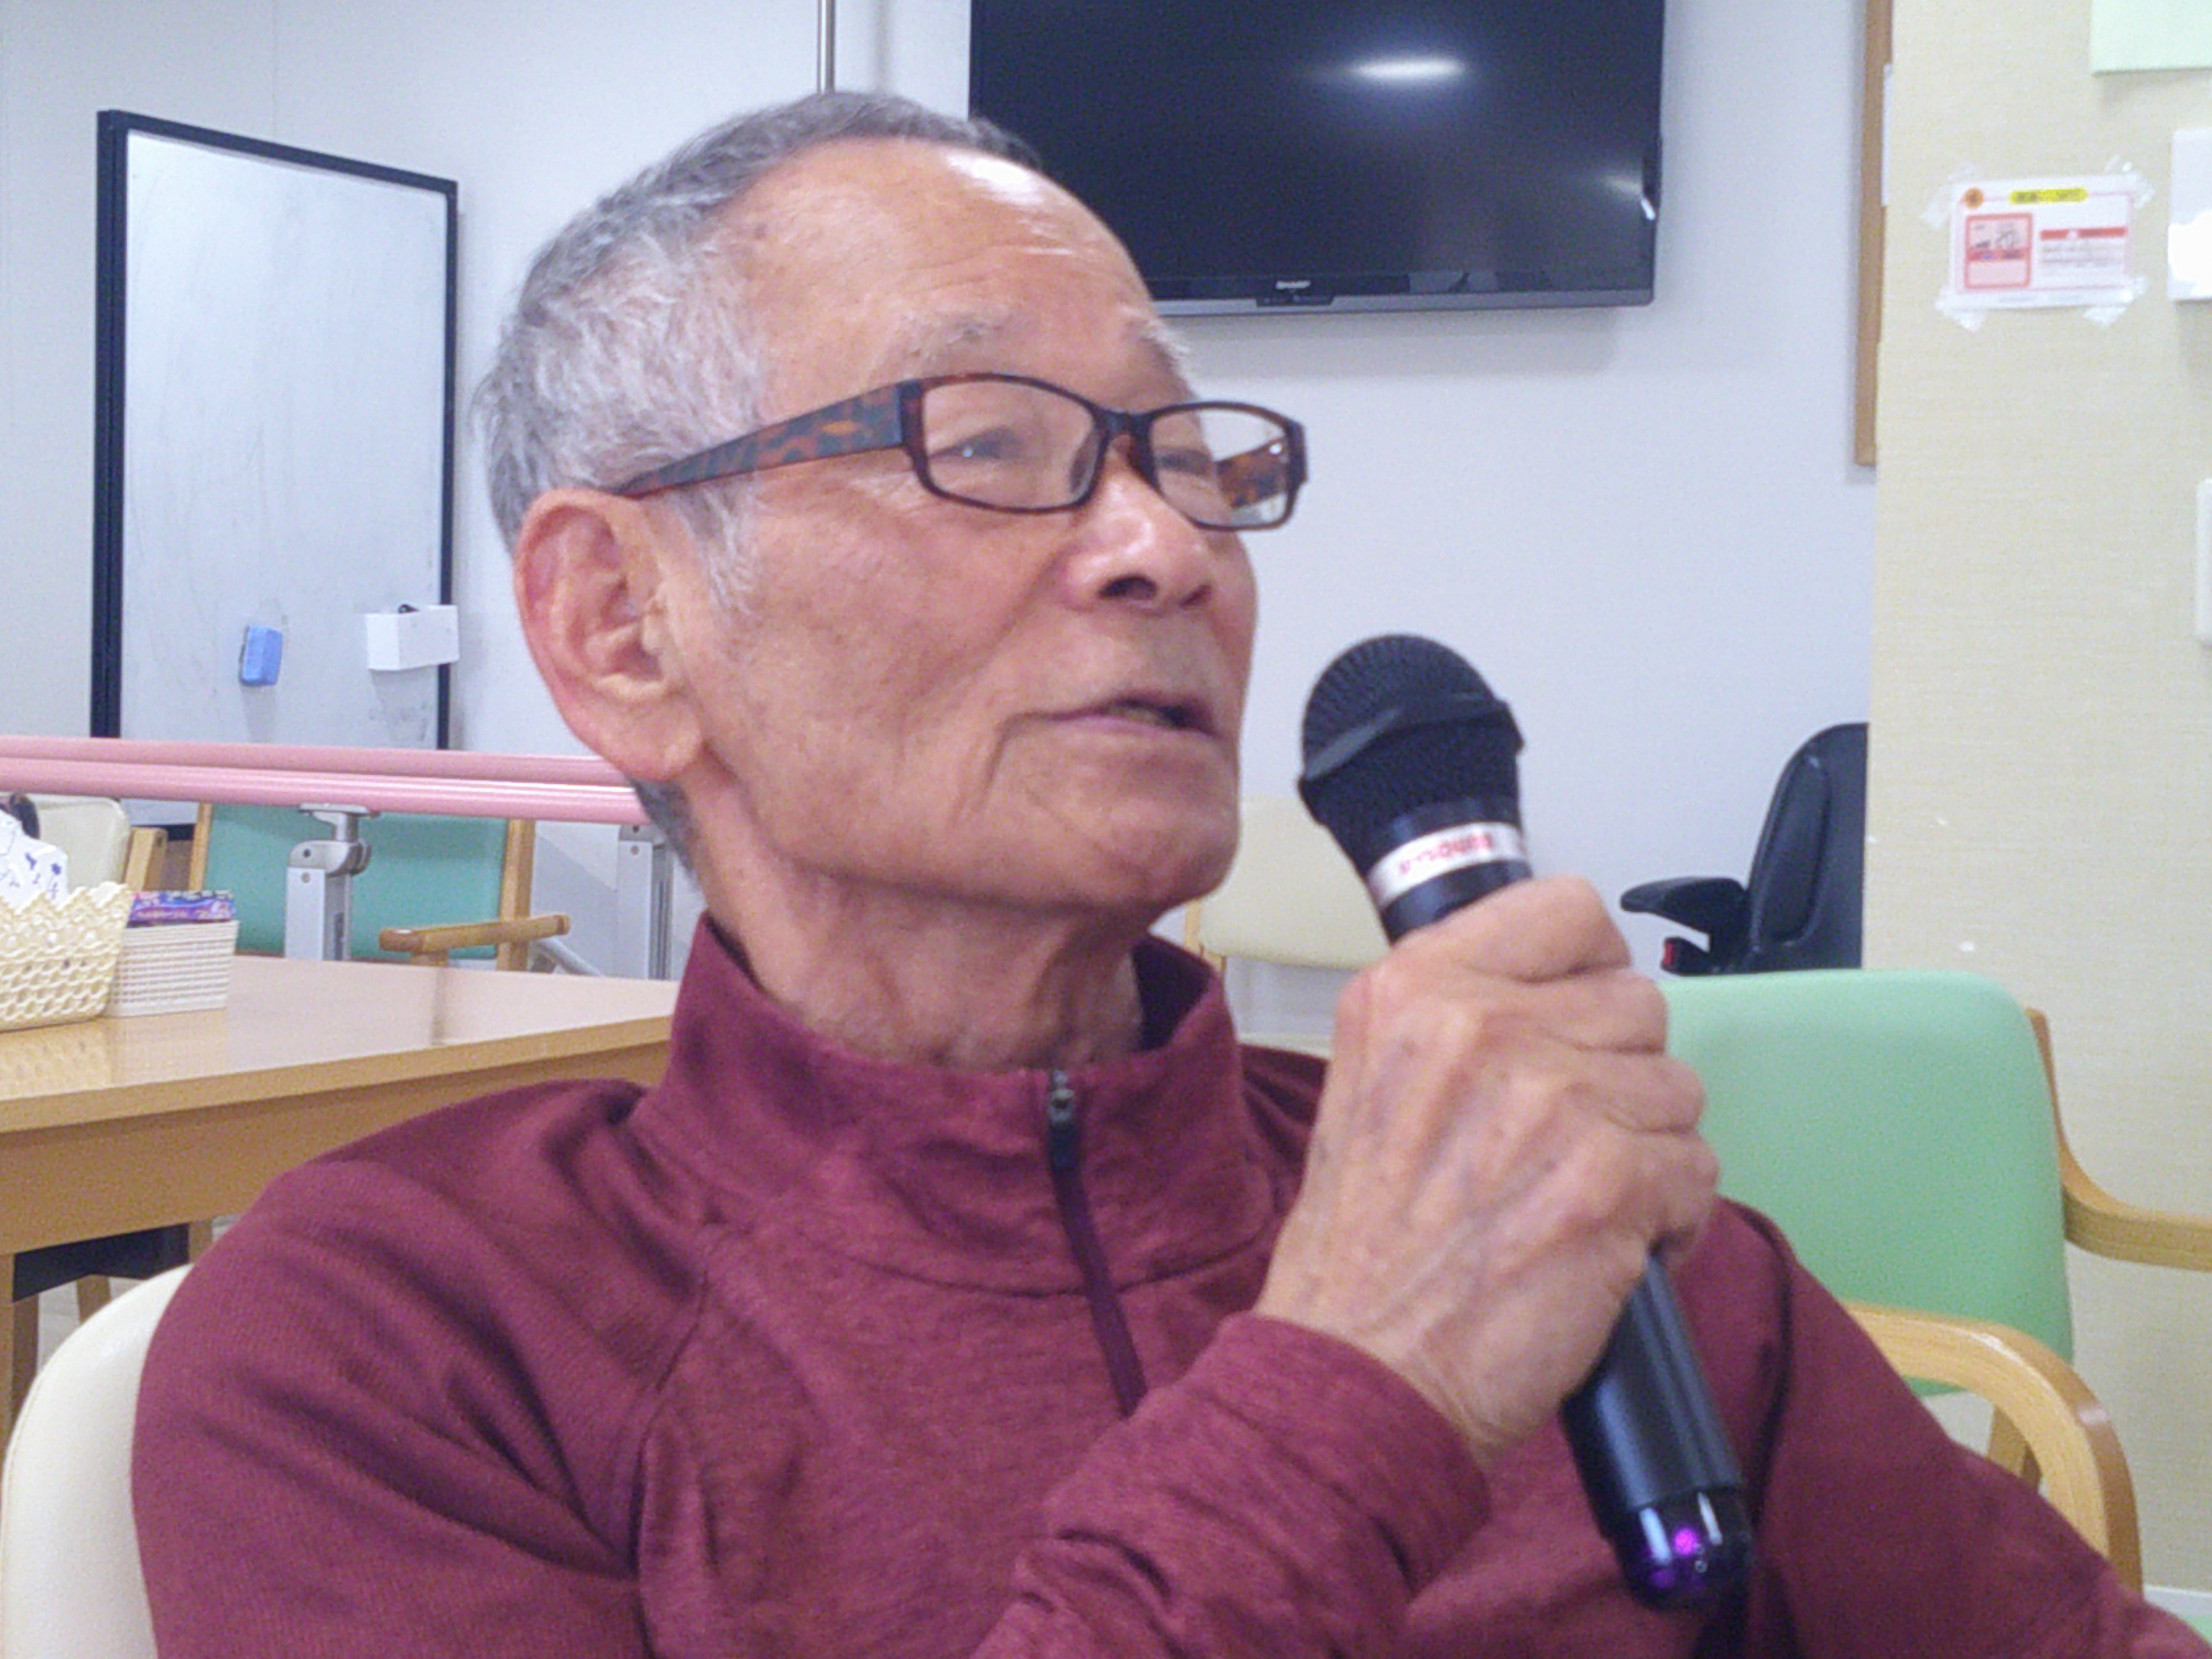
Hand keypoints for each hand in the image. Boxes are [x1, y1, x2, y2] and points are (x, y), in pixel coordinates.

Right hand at [1254, 876, 1714, 1465]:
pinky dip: (1669, 1220)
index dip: (1588, 968)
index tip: (1574, 1018)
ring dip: (1647, 1149)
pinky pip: (1698, 1169)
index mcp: (1415, 989)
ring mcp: (1553, 1100)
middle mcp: (1482, 1027)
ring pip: (1677, 1090)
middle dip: (1618, 1074)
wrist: (1358, 1365)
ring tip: (1578, 1197)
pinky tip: (1606, 1245)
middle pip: (1636, 1004)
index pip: (1568, 908)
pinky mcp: (1611, 1180)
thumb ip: (1455, 1016)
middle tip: (1563, 1138)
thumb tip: (1560, 987)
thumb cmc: (1365, 1245)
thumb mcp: (1369, 1078)